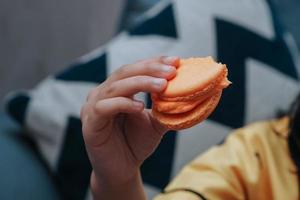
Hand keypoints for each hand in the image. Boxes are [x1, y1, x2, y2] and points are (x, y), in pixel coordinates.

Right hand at [81, 56, 178, 188]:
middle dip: (149, 69)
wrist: (121, 170)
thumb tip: (186, 92)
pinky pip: (105, 107)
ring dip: (140, 83)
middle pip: (125, 73)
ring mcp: (93, 106)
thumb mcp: (155, 122)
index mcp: (117, 90)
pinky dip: (123, 104)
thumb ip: (165, 106)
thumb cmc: (135, 143)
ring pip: (115, 87)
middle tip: (171, 71)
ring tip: (162, 86)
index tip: (175, 61)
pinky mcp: (90, 122)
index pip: (135, 69)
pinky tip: (140, 107)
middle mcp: (103, 93)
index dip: (154, 63)